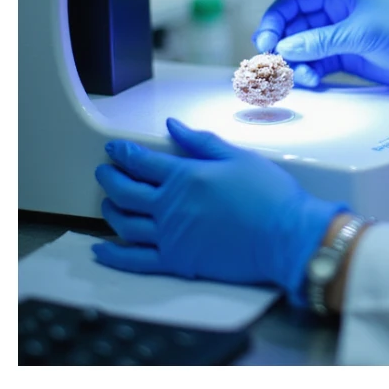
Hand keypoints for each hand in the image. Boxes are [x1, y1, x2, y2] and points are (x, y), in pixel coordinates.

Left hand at [92, 118, 348, 302]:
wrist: (285, 235)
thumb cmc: (269, 193)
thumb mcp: (238, 156)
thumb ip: (201, 142)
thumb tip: (173, 127)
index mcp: (186, 176)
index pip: (142, 162)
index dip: (123, 153)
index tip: (113, 149)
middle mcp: (171, 207)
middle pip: (126, 191)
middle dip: (110, 178)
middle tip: (104, 171)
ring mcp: (170, 237)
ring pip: (126, 224)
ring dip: (111, 210)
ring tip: (108, 201)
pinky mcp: (176, 262)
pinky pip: (135, 261)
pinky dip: (114, 256)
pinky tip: (103, 249)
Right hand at [252, 0, 388, 95]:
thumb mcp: (364, 34)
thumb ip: (322, 41)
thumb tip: (284, 46)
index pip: (295, 2)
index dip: (276, 20)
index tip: (266, 42)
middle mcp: (338, 13)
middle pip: (295, 27)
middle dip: (283, 46)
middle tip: (275, 67)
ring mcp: (342, 36)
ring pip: (304, 48)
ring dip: (296, 63)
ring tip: (301, 78)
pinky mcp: (348, 57)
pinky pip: (318, 64)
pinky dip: (311, 73)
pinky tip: (312, 82)